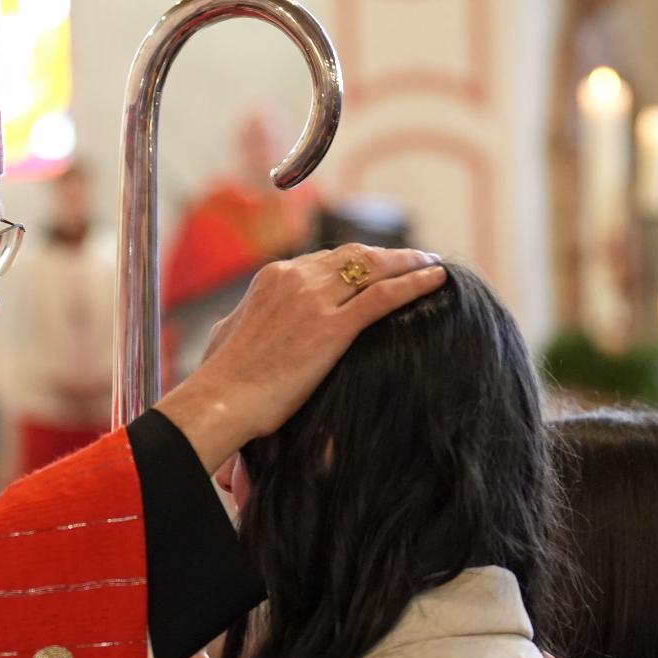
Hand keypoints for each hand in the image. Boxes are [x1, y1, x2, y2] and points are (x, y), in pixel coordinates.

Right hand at [154, 246, 443, 471]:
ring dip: (408, 262)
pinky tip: (437, 279)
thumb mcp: (229, 334)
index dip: (357, 262)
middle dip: (387, 256)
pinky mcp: (332, 328)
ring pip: (373, 268)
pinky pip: (383, 297)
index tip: (376, 266)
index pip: (325, 259)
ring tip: (432, 264)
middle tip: (415, 258)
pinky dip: (414, 283)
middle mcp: (295, 278)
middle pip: (354, 256)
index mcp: (272, 277)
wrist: (220, 402)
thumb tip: (243, 321)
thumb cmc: (221, 379)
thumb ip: (247, 319)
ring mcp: (315, 300)